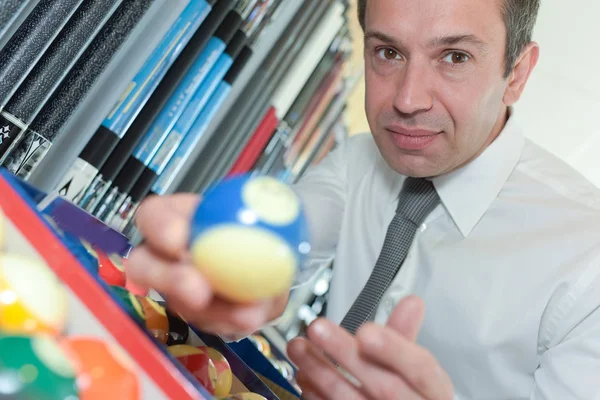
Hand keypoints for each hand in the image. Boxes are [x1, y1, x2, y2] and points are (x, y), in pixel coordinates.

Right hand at [125, 193, 287, 337]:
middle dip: (169, 279)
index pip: (153, 215)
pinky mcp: (195, 314)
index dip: (159, 226)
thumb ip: (265, 226)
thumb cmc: (256, 229)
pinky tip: (250, 317)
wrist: (270, 259)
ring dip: (213, 311)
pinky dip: (230, 322)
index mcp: (178, 217)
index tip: (179, 239)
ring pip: (178, 303)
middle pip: (145, 266)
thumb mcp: (266, 218)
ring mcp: (176, 287)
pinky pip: (205, 323)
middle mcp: (167, 253)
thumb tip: (267, 243)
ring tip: (245, 314)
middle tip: (198, 291)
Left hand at [287, 296, 453, 399]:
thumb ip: (404, 337)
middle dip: (347, 354)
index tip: (366, 331)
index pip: (420, 369)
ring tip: (299, 346)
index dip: (394, 350)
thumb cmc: (409, 397)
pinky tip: (304, 375)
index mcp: (432, 390)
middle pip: (384, 386)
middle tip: (319, 328)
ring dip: (320, 371)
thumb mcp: (415, 369)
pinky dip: (316, 395)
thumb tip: (410, 302)